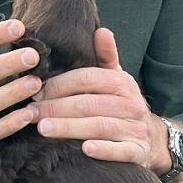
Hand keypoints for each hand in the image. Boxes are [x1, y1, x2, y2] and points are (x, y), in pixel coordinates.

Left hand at [30, 28, 170, 174]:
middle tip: (30, 113)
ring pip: (99, 126)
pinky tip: (85, 150)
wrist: (152, 140)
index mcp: (122, 82)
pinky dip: (104, 150)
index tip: (35, 92)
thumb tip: (101, 30)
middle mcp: (131, 104)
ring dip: (70, 128)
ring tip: (43, 129)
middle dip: (56, 108)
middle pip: (89, 103)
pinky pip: (120, 151)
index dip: (59, 85)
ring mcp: (135, 129)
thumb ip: (106, 57)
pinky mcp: (137, 152)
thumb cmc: (122, 106)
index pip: (87, 79)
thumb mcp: (117, 80)